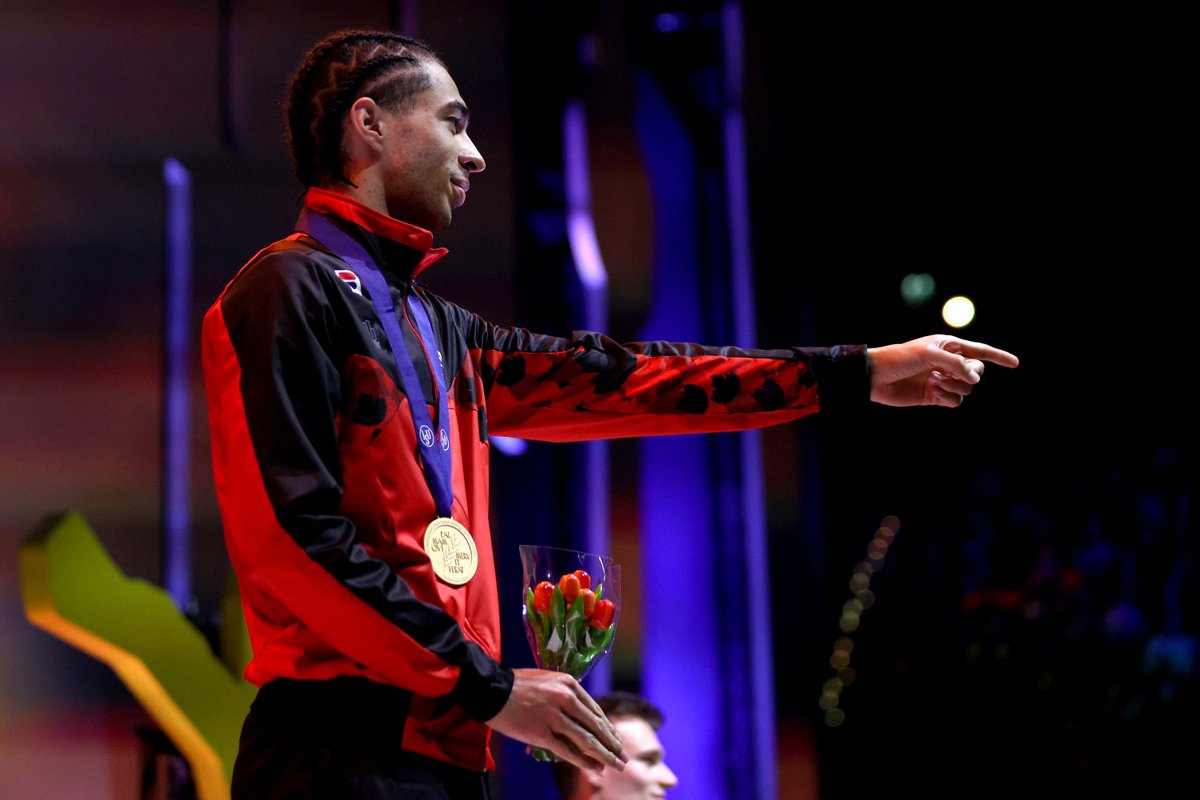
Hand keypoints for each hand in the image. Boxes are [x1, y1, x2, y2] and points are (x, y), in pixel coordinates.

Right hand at [486, 668, 628, 774]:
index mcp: (569, 684)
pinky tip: (595, 768)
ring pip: (586, 740)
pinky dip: (584, 761)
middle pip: (596, 726)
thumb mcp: (548, 680)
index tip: (615, 740)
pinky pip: (568, 750)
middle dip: (612, 744)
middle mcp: (566, 698)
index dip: (608, 728)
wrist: (490, 689)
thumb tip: (583, 714)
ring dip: (604, 755)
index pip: (596, 710)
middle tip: (624, 757)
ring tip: (616, 766)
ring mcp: (554, 716)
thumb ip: (566, 694)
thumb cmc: (517, 684)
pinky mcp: (541, 733)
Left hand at [867, 334, 1018, 407]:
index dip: (998, 357)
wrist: (875, 377)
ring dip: (955, 387)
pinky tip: (933, 391)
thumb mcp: (930, 355)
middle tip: (950, 374)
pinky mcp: (934, 396)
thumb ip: (956, 364)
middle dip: (969, 374)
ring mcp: (942, 380)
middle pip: (976, 372)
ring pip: (967, 388)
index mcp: (948, 346)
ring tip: (935, 382)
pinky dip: (948, 398)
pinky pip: (955, 401)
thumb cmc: (900, 358)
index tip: (1016, 363)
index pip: (979, 351)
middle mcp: (948, 363)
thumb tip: (976, 379)